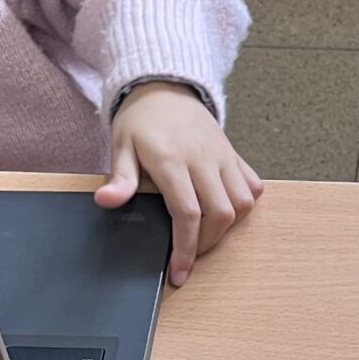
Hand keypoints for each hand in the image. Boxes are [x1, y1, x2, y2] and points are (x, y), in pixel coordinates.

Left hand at [98, 82, 264, 286]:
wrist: (165, 87)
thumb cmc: (141, 121)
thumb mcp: (121, 146)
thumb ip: (119, 177)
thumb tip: (106, 201)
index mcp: (172, 161)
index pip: (187, 213)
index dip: (186, 249)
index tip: (179, 272)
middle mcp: (203, 159)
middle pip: (220, 213)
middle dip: (206, 244)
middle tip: (189, 257)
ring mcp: (223, 156)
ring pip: (242, 202)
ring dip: (228, 227)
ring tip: (206, 236)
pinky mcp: (233, 154)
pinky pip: (253, 184)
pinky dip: (245, 203)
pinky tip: (226, 211)